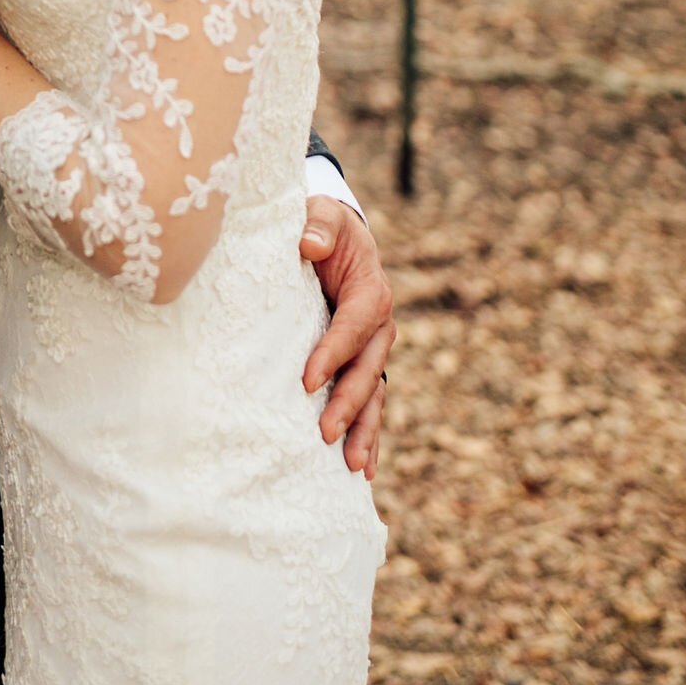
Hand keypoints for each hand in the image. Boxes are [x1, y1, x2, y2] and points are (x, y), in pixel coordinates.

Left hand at [299, 200, 393, 478]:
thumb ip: (318, 224)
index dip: (333, 354)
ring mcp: (373, 351)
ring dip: (364, 431)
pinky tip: (364, 470)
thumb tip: (309, 244)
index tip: (307, 380)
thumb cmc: (323, 226)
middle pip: (367, 371)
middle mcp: (379, 326)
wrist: (337, 237)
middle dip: (348, 404)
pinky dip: (368, 436)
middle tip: (324, 433)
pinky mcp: (362, 365)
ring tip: (353, 467)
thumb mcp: (322, 214)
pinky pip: (369, 404)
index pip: (352, 327)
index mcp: (370, 292)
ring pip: (373, 395)